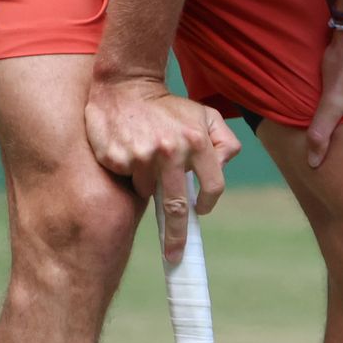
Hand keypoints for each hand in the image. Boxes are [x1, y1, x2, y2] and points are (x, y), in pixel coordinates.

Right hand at [84, 74, 241, 262]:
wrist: (126, 87)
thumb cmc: (169, 107)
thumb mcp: (205, 115)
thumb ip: (224, 141)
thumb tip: (224, 168)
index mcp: (197, 141)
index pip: (213, 186)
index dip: (209, 203)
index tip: (202, 211)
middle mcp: (171, 151)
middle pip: (178, 207)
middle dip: (177, 236)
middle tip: (176, 255)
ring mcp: (142, 156)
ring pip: (149, 190)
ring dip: (150, 183)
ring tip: (147, 155)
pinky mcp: (117, 159)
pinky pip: (128, 180)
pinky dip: (131, 173)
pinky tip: (131, 151)